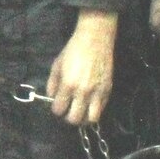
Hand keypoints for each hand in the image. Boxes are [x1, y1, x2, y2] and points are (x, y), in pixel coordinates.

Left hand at [44, 10, 117, 126]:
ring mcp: (97, 92)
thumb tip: (51, 97)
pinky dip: (94, 110)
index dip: (56, 109)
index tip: (57, 105)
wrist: (95, 40)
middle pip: (74, 119)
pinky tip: (89, 104)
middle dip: (68, 117)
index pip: (59, 109)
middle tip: (68, 110)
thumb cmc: (73, 50)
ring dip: (84, 118)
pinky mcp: (108, 90)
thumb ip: (52, 84)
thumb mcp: (57, 65)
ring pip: (91, 119)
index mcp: (68, 85)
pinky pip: (102, 109)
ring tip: (80, 111)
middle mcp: (83, 92)